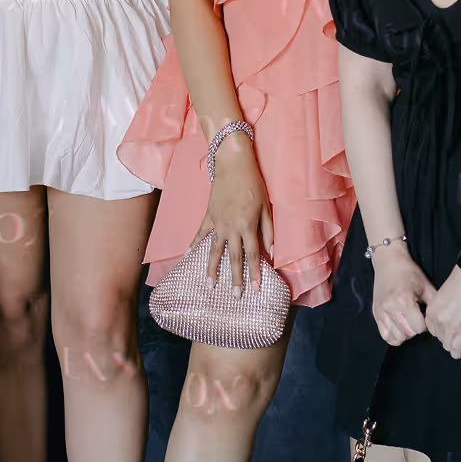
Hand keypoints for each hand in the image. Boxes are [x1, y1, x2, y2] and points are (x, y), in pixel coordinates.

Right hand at [193, 142, 272, 295]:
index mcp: (248, 225)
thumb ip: (268, 230)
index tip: (255, 289)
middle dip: (235, 279)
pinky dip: (194, 244)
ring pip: (214, 251)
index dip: (255, 273)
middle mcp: (232, 227)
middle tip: (235, 297)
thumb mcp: (266, 207)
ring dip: (213, 269)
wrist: (233, 164)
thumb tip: (271, 252)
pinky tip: (189, 256)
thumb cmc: (253, 184)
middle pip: (234, 258)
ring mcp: (218, 223)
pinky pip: (201, 233)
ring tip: (211, 285)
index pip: (253, 255)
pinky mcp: (208, 216)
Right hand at [371, 243, 436, 345]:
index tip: (425, 317)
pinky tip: (399, 329)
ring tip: (408, 324)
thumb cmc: (408, 271)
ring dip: (405, 334)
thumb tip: (439, 319)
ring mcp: (382, 311)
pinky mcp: (375, 313)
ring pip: (396, 337)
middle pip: (408, 333)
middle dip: (416, 329)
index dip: (425, 325)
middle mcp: (391, 308)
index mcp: (405, 300)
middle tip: (417, 319)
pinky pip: (385, 335)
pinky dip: (393, 336)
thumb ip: (433, 303)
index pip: (419, 327)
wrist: (388, 261)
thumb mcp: (425, 286)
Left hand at [425, 267, 460, 358]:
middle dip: (448, 336)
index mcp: (432, 310)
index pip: (432, 329)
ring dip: (454, 343)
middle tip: (458, 331)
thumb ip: (441, 309)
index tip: (448, 328)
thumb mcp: (444, 296)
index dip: (441, 329)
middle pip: (440, 338)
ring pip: (448, 345)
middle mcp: (438, 320)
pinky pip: (456, 350)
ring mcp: (450, 328)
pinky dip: (459, 351)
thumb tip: (447, 318)